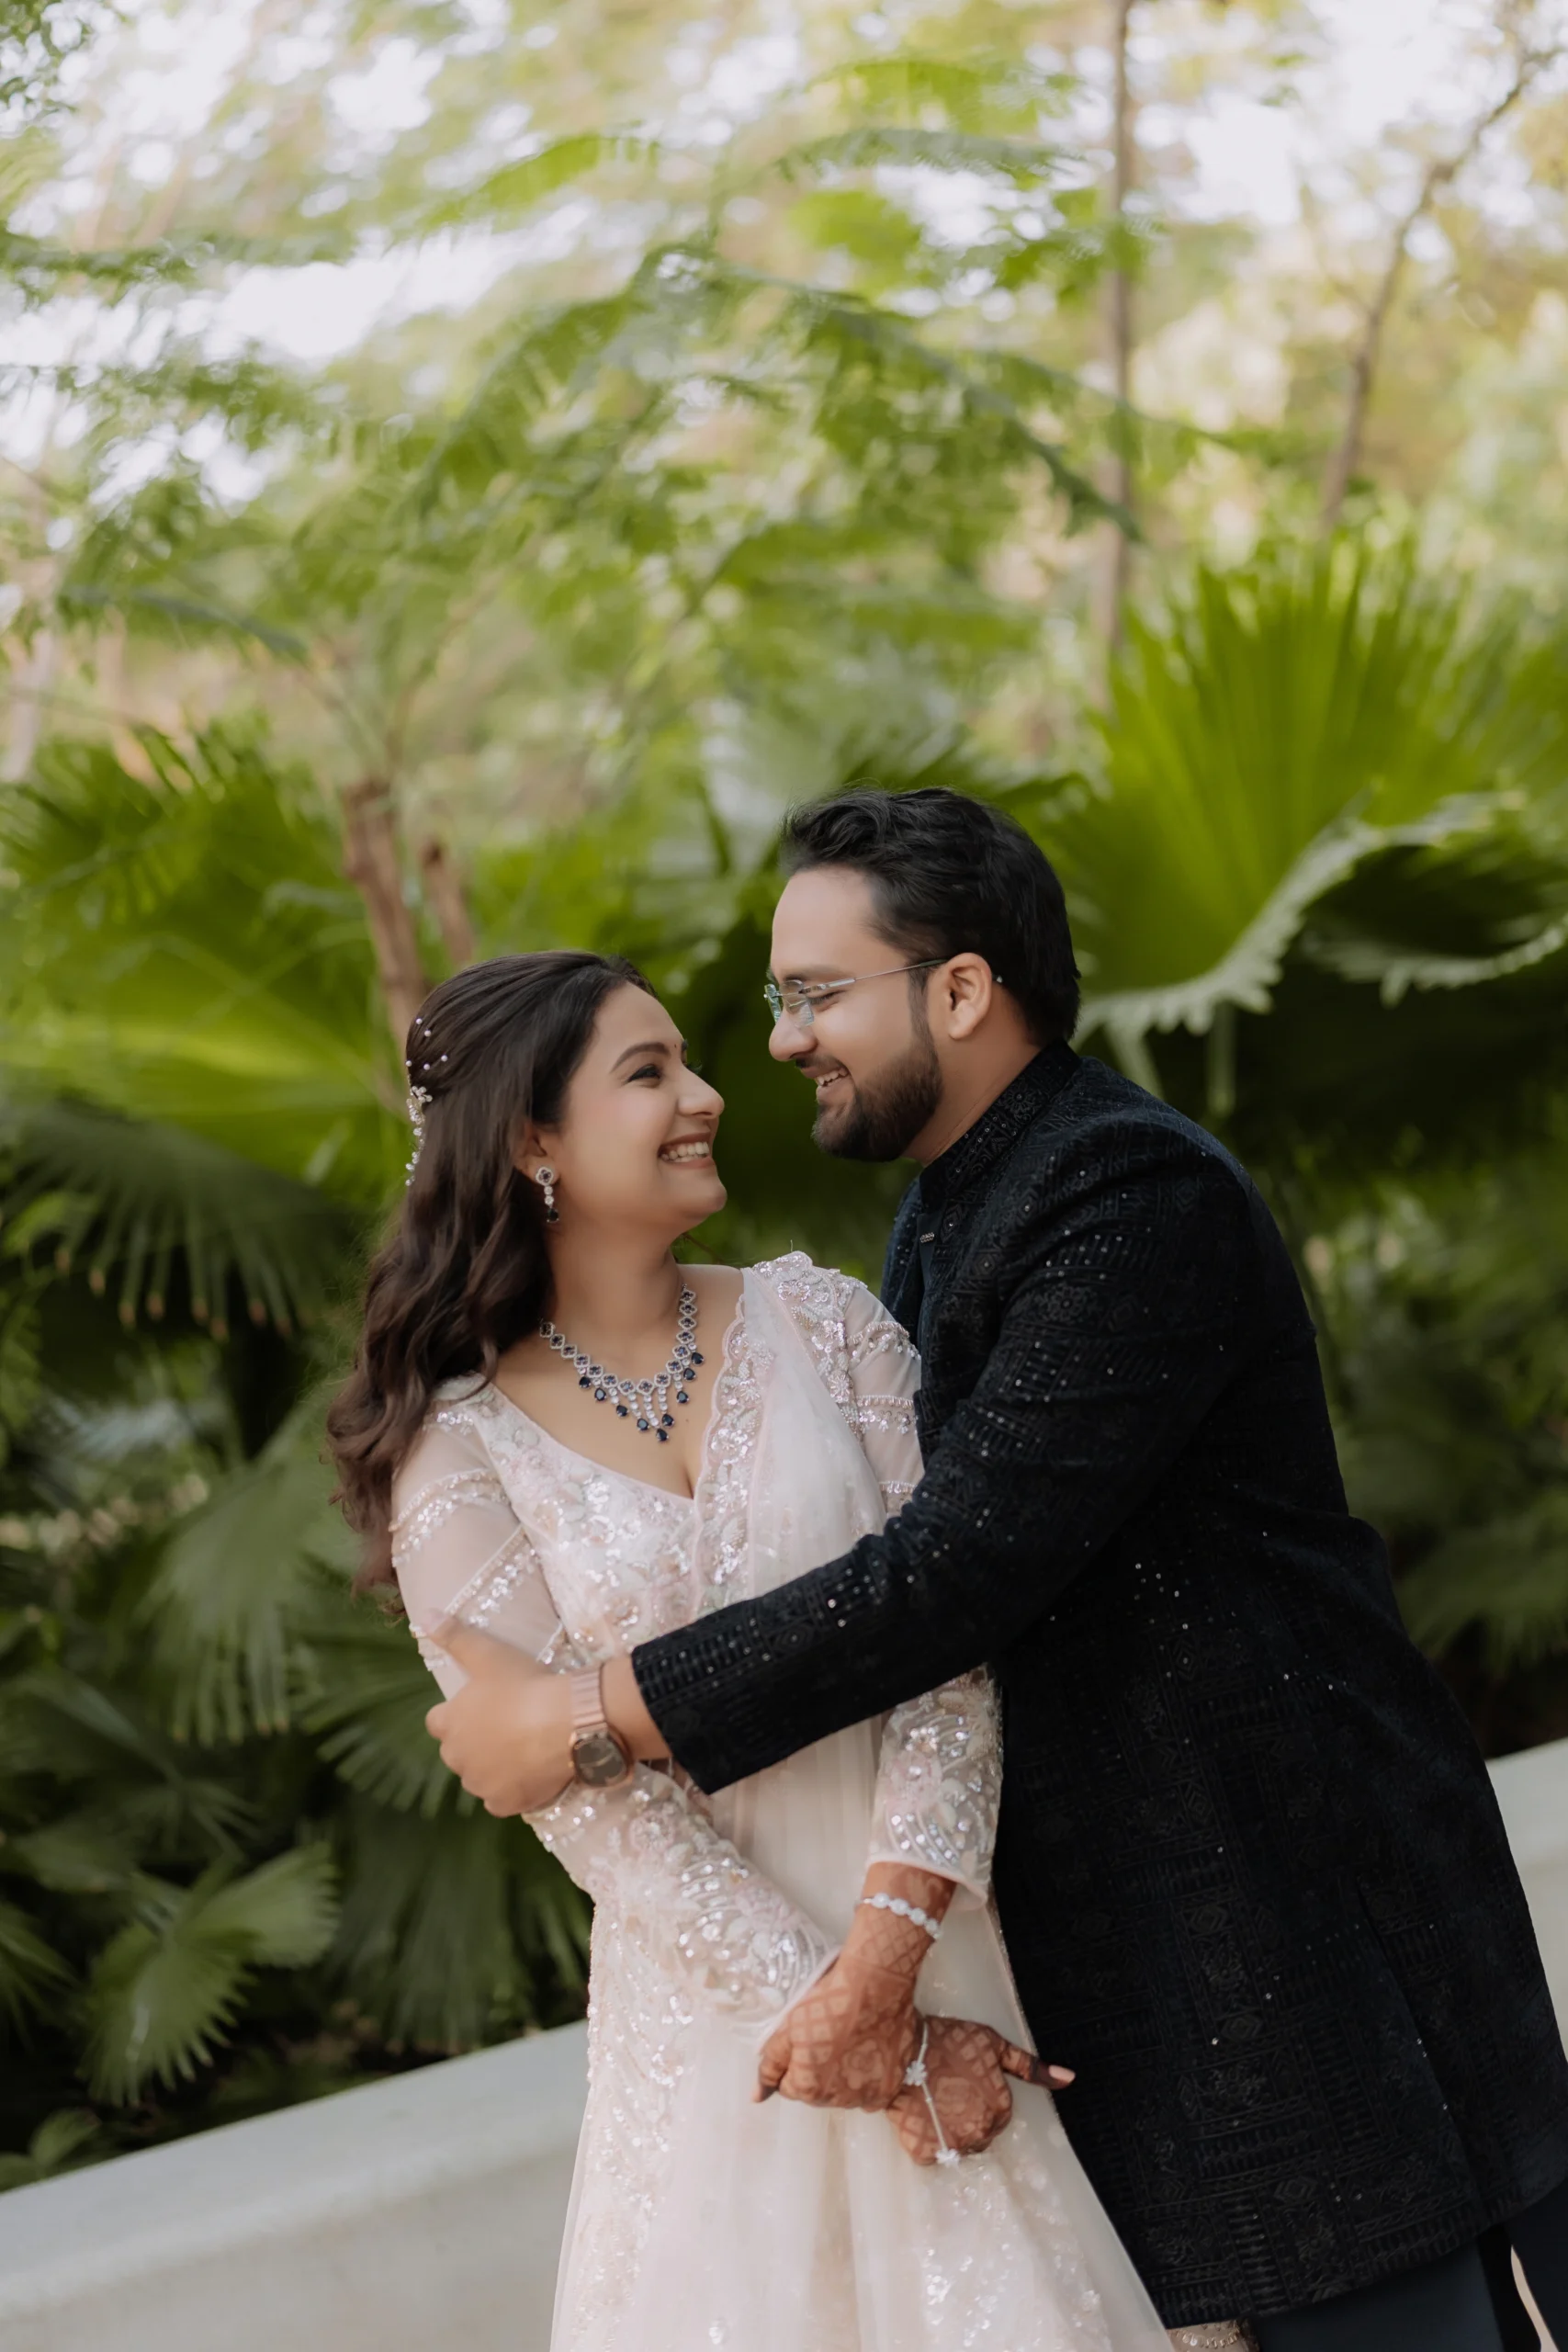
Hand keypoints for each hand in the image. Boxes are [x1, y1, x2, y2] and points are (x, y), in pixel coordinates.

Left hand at [424, 1621, 575, 1814]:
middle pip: (457, 1752)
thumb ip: (455, 1635)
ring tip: (522, 1749)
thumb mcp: (488, 1653)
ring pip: (479, 1778)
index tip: (479, 1707)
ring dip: (492, 1768)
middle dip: (473, 1743)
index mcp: (450, 1724)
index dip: (455, 1715)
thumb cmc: (524, 1685)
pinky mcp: (506, 1804)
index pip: (436, 1723)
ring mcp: (482, 1785)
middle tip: (506, 1727)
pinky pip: (500, 1801)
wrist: (567, 1723)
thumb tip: (425, 1616)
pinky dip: (511, 1791)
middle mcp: (458, 1759)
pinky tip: (530, 1775)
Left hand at [757, 1951, 921, 2111]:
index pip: (790, 2086)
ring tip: (852, 2039)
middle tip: (830, 2036)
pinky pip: (874, 2089)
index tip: (807, 2038)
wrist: (876, 1985)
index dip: (794, 2060)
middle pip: (819, 2090)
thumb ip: (770, 2066)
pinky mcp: (891, 2086)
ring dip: (845, 2074)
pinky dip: (870, 2075)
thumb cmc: (828, 2003)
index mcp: (808, 2088)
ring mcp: (867, 2096)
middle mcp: (838, 2101)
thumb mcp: (788, 2029)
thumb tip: (757, 2097)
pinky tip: (870, 2049)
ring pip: (846, 2091)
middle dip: (818, 2070)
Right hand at [887, 2015, 1073, 2166]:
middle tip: (947, 2087)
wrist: (901, 2051)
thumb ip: (1030, 2066)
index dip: (981, 2094)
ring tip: (932, 2100)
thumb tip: (1070, 2078)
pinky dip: (926, 2138)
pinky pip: (932, 2151)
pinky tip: (919, 2114)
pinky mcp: (926, 2152)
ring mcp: (953, 2145)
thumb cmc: (947, 2041)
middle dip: (968, 2113)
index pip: (998, 2112)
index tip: (965, 2079)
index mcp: (999, 2109)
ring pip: (958, 2144)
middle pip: (980, 2130)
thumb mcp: (993, 2044)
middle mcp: (981, 2132)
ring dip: (949, 2129)